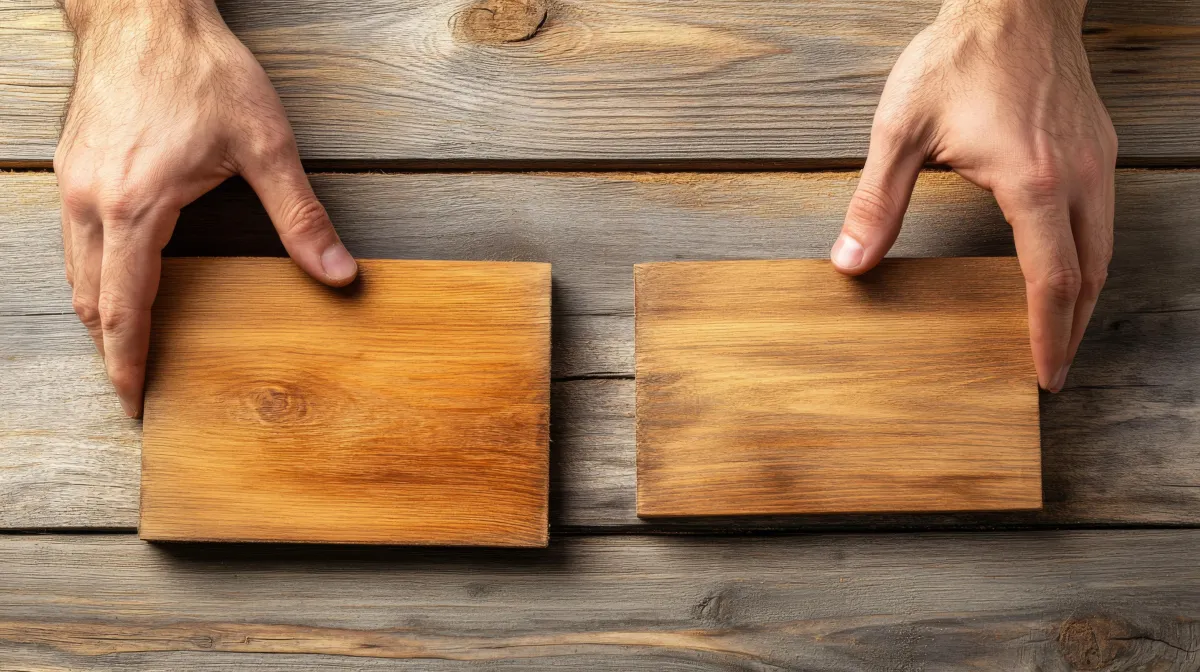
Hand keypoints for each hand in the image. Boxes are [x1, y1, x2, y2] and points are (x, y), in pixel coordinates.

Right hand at [55, 0, 357, 417]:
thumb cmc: (200, 69)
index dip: (129, 362)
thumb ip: (300, 216)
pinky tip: (116, 280)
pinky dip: (90, 274)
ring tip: (125, 345)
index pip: (125, 309)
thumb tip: (337, 272)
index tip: (135, 400)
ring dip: (98, 313)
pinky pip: (71, 239)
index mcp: (134, 208)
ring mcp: (73, 183)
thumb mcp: (266, 144)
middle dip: (110, 349)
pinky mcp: (72, 165)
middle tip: (134, 385)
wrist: (144, 10)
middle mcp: (91, 202)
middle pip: (90, 300)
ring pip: (74, 272)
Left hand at [830, 0, 1115, 392]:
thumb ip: (877, 203)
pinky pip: (1103, 217)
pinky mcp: (1097, 146)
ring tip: (1059, 329)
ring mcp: (1094, 161)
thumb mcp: (900, 131)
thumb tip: (850, 263)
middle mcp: (1076, 177)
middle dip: (1072, 329)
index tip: (1043, 373)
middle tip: (1052, 368)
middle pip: (1088, 275)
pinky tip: (1066, 265)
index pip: (1050, 280)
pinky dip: (1088, 256)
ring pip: (1103, 248)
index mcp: (1032, 182)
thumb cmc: (958, 59)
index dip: (1046, 334)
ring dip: (1083, 295)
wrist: (1012, 1)